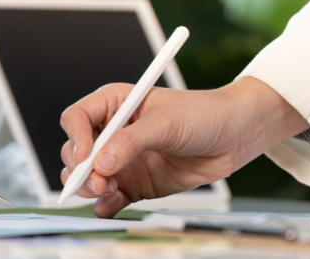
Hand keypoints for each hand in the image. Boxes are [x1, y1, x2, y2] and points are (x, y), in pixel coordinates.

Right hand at [59, 77, 308, 217]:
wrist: (234, 136)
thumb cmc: (202, 115)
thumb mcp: (165, 123)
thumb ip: (130, 142)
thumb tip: (101, 162)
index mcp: (114, 104)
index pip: (77, 119)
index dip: (77, 138)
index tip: (88, 157)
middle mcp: (112, 132)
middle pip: (75, 151)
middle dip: (80, 169)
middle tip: (98, 182)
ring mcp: (121, 160)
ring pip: (86, 177)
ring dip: (89, 188)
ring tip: (108, 192)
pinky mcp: (133, 183)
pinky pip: (108, 198)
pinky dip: (104, 204)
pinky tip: (111, 205)